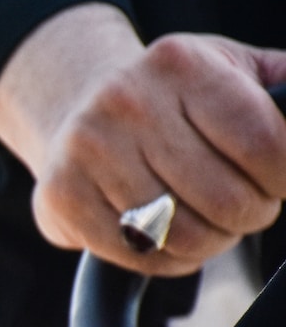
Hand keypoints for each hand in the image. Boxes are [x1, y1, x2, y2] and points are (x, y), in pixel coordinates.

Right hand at [0, 3, 285, 274]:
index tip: (278, 182)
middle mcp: (127, 104)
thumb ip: (279, 85)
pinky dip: (170, 260)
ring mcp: (88, 152)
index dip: (283, 177)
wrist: (74, 103)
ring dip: (212, 242)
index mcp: (179, 66)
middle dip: (250, 214)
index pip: (262, 142)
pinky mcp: (63, 196)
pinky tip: (171, 238)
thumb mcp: (224, 66)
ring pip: (183, 234)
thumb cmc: (165, 95)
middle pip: (224, 198)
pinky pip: (140, 255)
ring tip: (211, 226)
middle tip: (246, 208)